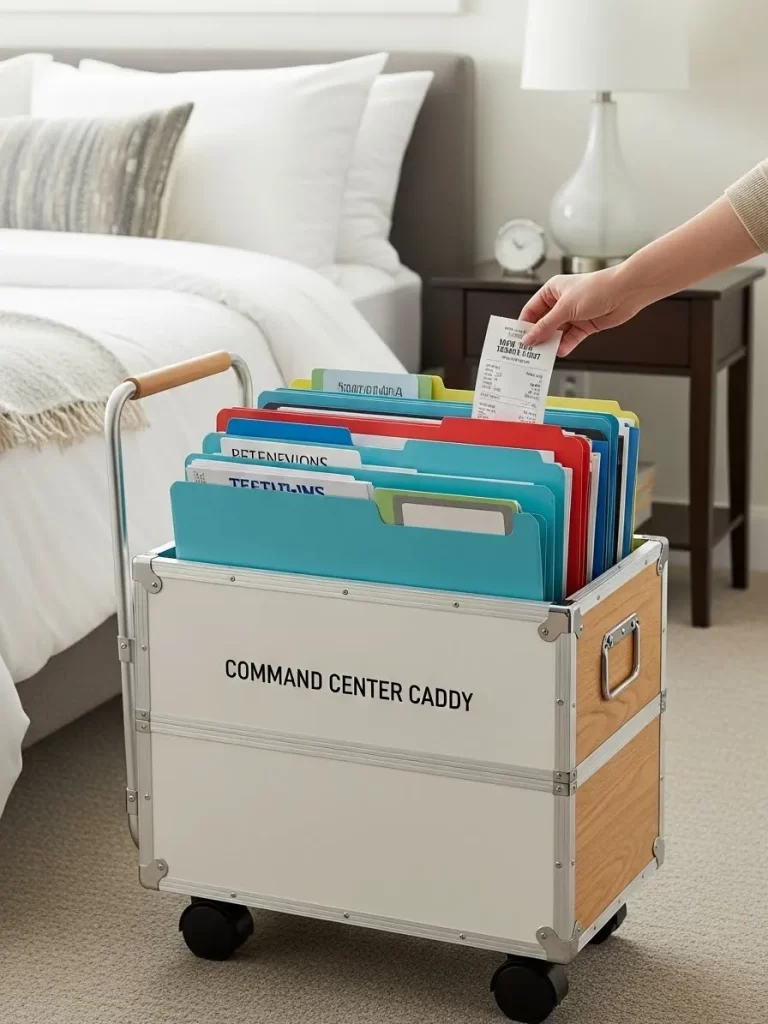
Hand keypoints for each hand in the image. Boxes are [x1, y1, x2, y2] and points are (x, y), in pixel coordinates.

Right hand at [519, 267, 648, 355]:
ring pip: (557, 333)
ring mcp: (574, 315)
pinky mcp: (585, 325)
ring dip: (552, 343)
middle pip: (543, 323)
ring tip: (544, 354)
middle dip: (538, 337)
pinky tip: (561, 351)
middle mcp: (561, 302)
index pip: (531, 310)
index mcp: (552, 291)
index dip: (524, 325)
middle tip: (529, 351)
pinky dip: (566, 345)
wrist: (625, 292)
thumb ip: (545, 326)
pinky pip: (571, 338)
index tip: (518, 340)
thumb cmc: (597, 289)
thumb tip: (529, 338)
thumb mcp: (564, 308)